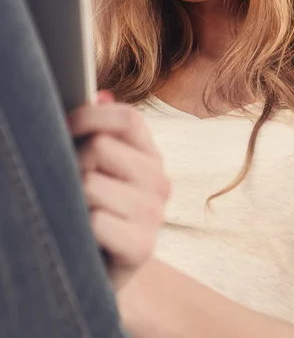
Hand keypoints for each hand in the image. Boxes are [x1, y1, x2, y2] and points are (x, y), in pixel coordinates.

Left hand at [68, 91, 169, 291]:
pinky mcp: (143, 246)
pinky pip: (96, 221)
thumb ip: (102, 129)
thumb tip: (101, 95)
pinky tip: (87, 236)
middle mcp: (160, 182)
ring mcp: (154, 214)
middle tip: (74, 184)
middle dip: (75, 162)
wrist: (103, 267)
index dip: (89, 116)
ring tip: (80, 212)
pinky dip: (82, 228)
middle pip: (101, 147)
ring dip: (74, 199)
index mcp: (152, 156)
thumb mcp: (103, 167)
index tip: (65, 127)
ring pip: (90, 184)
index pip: (127, 118)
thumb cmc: (98, 208)